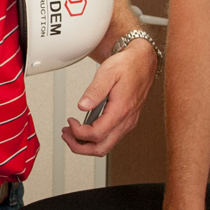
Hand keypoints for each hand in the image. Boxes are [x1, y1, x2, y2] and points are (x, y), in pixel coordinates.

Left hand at [62, 39, 156, 156]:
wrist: (143, 61)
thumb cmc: (128, 65)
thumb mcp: (108, 72)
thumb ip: (95, 91)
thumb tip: (83, 106)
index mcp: (121, 110)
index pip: (97, 134)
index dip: (79, 133)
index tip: (70, 122)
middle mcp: (126, 120)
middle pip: (101, 148)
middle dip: (80, 146)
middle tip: (66, 136)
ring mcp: (127, 122)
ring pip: (106, 146)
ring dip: (86, 144)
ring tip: (72, 133)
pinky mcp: (127, 121)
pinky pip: (110, 138)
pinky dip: (95, 138)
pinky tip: (85, 128)